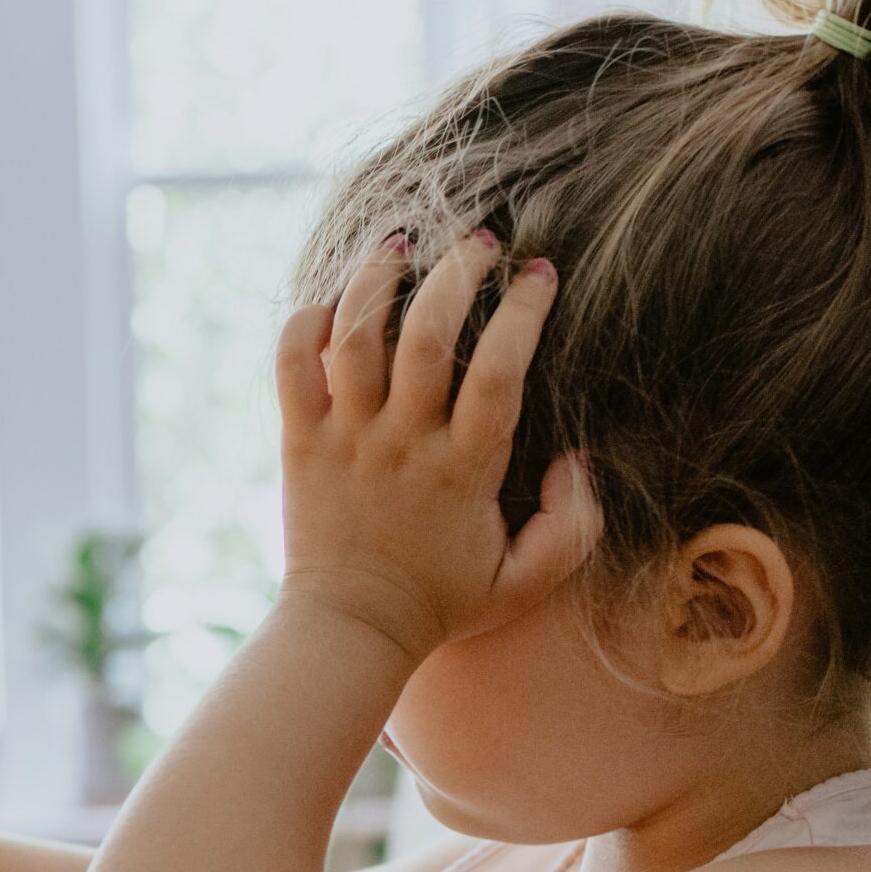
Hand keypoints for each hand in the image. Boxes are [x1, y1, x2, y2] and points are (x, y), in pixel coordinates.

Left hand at [274, 229, 596, 658]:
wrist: (350, 629)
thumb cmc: (443, 602)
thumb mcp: (526, 581)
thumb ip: (572, 526)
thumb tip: (580, 461)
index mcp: (464, 471)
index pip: (499, 372)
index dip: (523, 313)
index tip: (539, 274)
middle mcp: (402, 444)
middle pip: (426, 335)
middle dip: (457, 273)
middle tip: (480, 242)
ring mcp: (346, 439)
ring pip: (354, 336)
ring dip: (377, 278)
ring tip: (401, 243)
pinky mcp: (299, 442)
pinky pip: (291, 365)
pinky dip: (304, 323)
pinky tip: (330, 304)